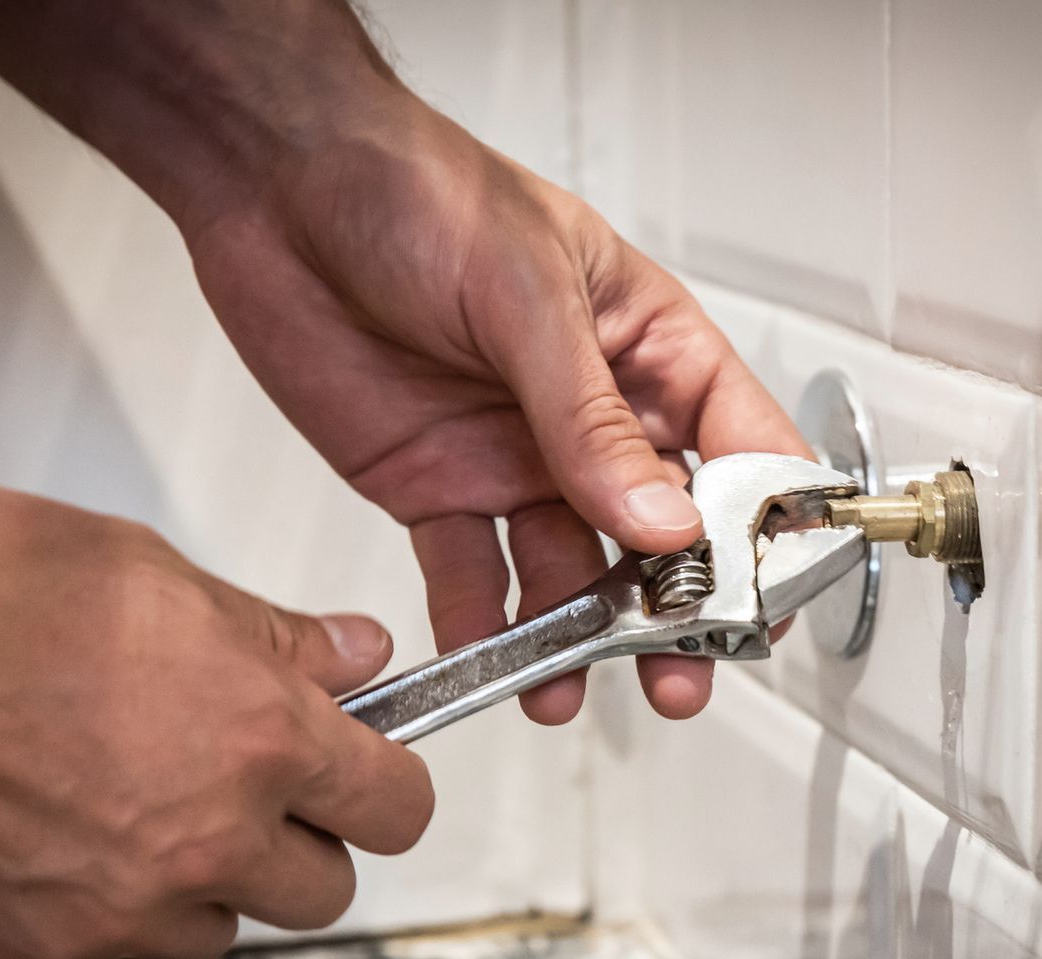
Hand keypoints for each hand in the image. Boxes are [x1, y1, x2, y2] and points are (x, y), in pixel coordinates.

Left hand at [0, 0, 811, 724]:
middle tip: (679, 675)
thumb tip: (663, 520)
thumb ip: (591, 419)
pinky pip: (471, 577)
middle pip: (660, 536)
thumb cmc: (416, 190)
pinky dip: (480, 627)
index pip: (737, 447)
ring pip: (570, 573)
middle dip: (674, 613)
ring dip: (577, 637)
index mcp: (645, 349)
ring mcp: (516, 460)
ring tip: (569, 686)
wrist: (276, 189)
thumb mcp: (526, 293)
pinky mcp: (437, 490)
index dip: (763, 527)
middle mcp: (591, 417)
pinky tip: (489, 662)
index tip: (765, 599)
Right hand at [0, 486, 431, 958]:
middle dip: (296, 841)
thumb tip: (359, 656)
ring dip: (202, 882)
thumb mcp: (151, 573)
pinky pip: (118, 949)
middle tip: (240, 785)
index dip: (385, 786)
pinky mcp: (42, 954)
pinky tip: (53, 834)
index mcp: (258, 737)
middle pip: (322, 889)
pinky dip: (107, 907)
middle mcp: (207, 842)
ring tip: (126, 802)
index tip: (364, 772)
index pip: (396, 806)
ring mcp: (124, 911)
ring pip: (220, 929)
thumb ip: (273, 637)